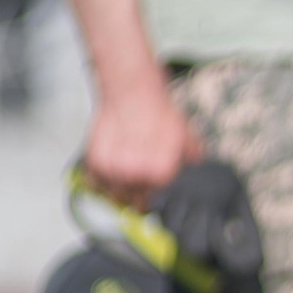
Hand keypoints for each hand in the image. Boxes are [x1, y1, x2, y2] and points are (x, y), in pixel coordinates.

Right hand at [83, 79, 201, 209]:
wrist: (132, 92)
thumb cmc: (158, 113)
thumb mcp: (186, 137)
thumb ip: (192, 158)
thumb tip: (198, 170)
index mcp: (160, 174)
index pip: (155, 201)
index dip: (153, 199)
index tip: (151, 197)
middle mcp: (135, 175)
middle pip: (133, 201)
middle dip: (136, 196)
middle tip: (138, 186)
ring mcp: (113, 169)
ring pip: (113, 193)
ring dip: (118, 189)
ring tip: (124, 176)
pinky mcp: (95, 160)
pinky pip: (95, 181)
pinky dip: (100, 179)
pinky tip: (110, 170)